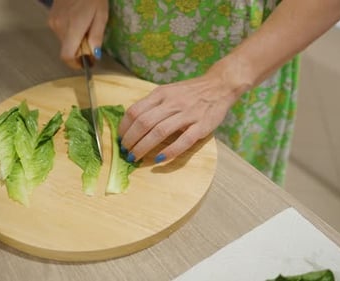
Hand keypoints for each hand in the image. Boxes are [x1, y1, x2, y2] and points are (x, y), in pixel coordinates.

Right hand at [48, 0, 107, 68]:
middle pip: (67, 49)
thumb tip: (94, 55)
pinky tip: (78, 21)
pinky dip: (70, 32)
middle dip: (79, 50)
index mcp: (73, 28)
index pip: (66, 56)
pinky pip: (61, 32)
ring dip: (75, 40)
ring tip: (85, 26)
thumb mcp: (101, 16)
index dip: (75, 64)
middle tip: (91, 41)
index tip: (85, 63)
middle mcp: (59, 27)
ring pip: (64, 41)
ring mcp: (53, 21)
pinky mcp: (51, 17)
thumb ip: (97, 37)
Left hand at [118, 63, 249, 163]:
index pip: (135, 111)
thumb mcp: (168, 91)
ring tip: (136, 156)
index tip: (120, 138)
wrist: (219, 85)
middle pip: (144, 123)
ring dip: (144, 147)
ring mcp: (187, 114)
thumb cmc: (190, 92)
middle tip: (125, 151)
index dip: (124, 127)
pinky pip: (184, 140)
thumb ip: (152, 104)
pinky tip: (159, 158)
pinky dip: (170, 151)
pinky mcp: (201, 125)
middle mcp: (172, 103)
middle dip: (131, 140)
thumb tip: (132, 121)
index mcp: (161, 94)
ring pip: (159, 132)